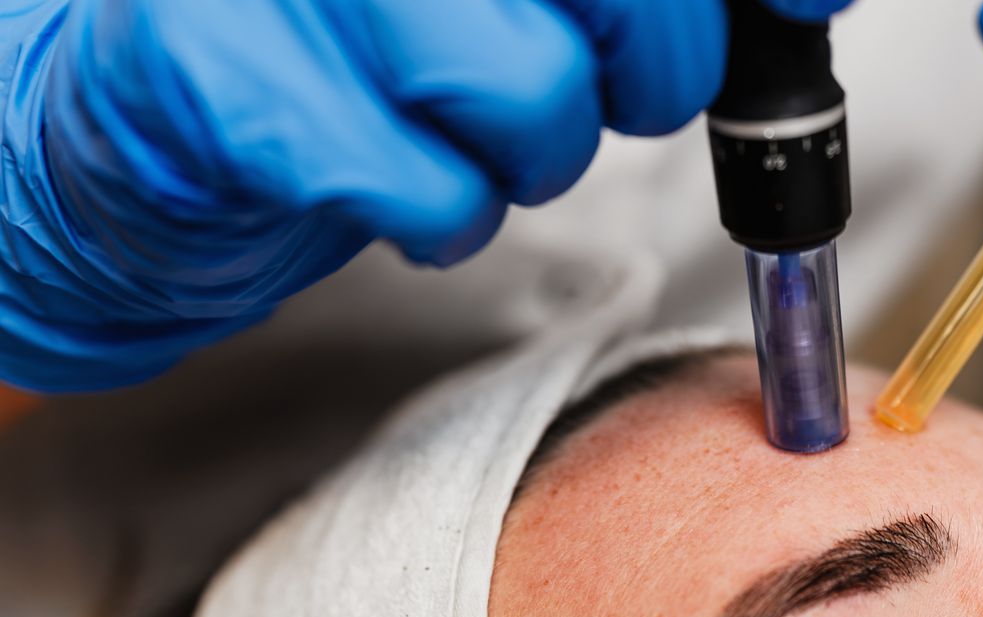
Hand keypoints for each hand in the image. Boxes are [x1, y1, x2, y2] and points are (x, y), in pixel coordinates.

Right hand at [0, 0, 850, 391]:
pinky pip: (432, 193)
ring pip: (533, 94)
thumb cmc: (368, 49)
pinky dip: (444, 217)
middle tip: (611, 89)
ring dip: (534, 152)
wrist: (158, 120)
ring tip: (468, 135)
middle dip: (653, 62)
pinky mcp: (225, 82)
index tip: (812, 3)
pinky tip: (395, 182)